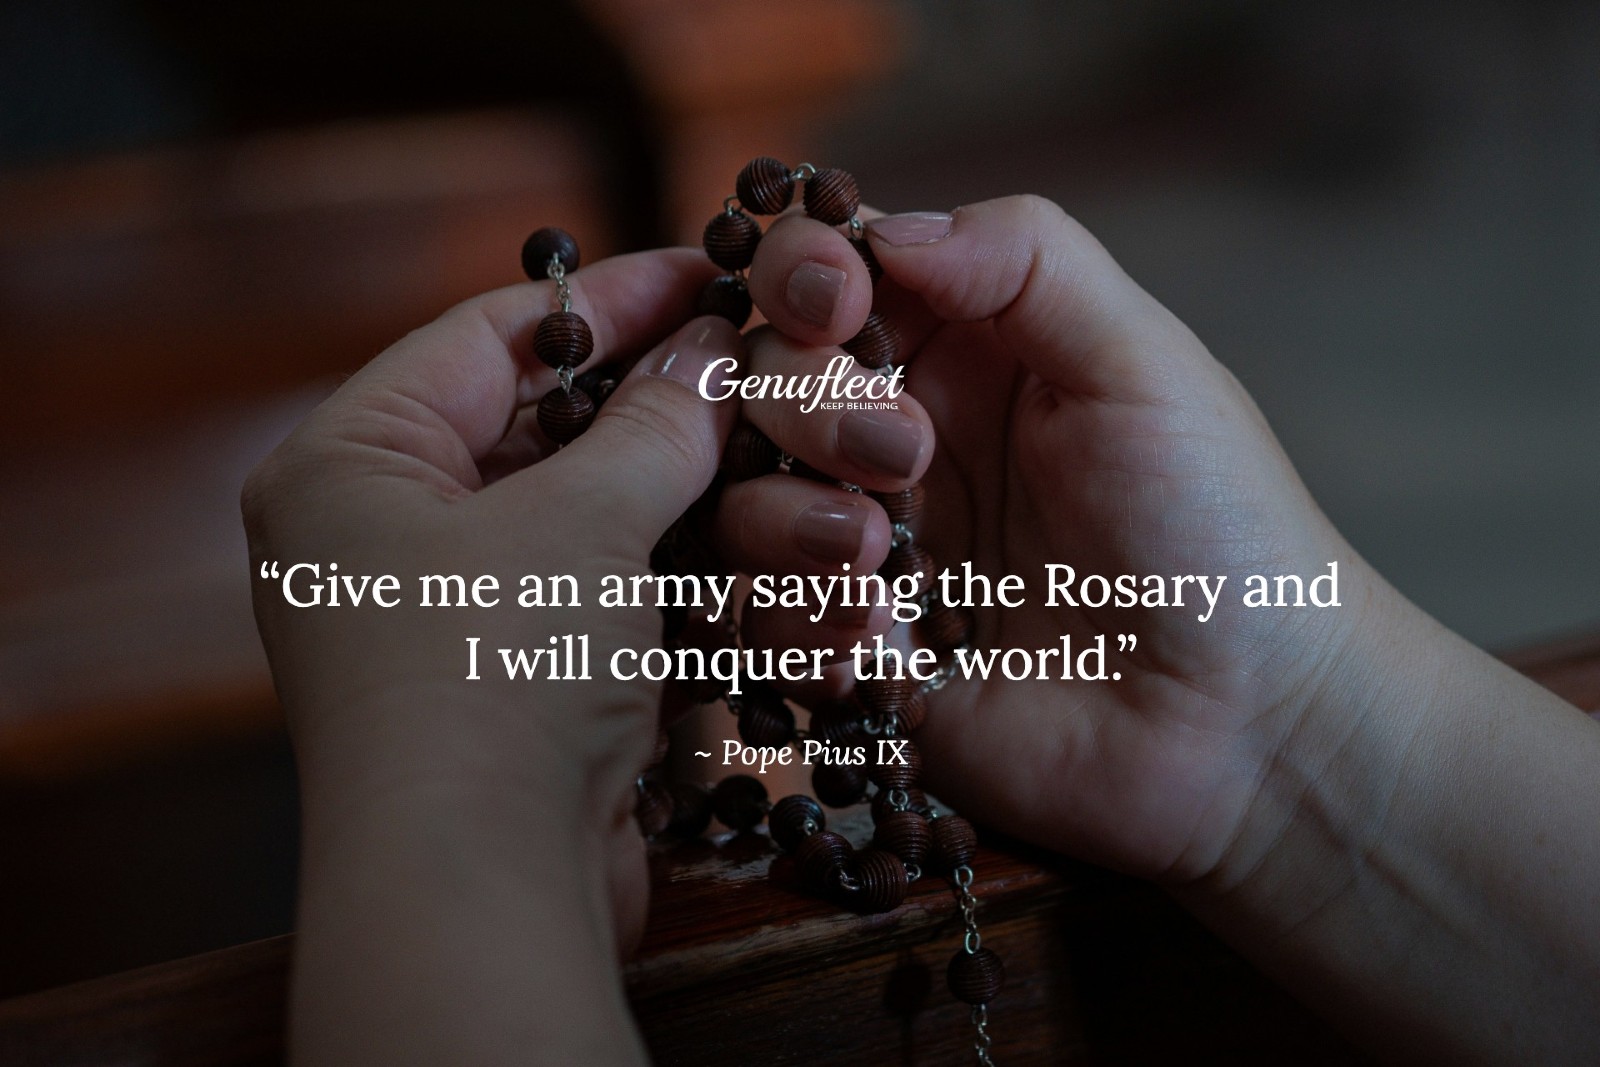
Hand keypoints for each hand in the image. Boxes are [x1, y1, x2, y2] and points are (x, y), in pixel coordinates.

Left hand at [243, 248, 737, 1064]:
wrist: (489, 892)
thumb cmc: (497, 675)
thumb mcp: (584, 519)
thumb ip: (657, 421)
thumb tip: (714, 345)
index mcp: (352, 466)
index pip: (492, 337)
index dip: (610, 298)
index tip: (709, 272)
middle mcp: (389, 539)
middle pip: (554, 434)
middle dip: (670, 415)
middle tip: (764, 369)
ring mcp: (461, 621)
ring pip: (600, 528)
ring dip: (702, 509)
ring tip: (800, 471)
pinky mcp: (526, 691)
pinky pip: (616, 606)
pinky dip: (690, 589)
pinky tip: (781, 564)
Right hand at [717, 195, 1376, 882]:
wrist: (1244, 719)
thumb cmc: (1217, 528)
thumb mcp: (1141, 361)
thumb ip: (1025, 260)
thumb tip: (880, 229)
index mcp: (964, 353)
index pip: (828, 282)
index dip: (802, 278)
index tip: (833, 303)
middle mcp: (898, 442)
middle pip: (761, 384)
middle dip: (807, 409)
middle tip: (902, 457)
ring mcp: (870, 553)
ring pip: (737, 503)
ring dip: (788, 522)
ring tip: (886, 565)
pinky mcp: (858, 657)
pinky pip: (762, 625)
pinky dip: (802, 626)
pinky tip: (888, 645)